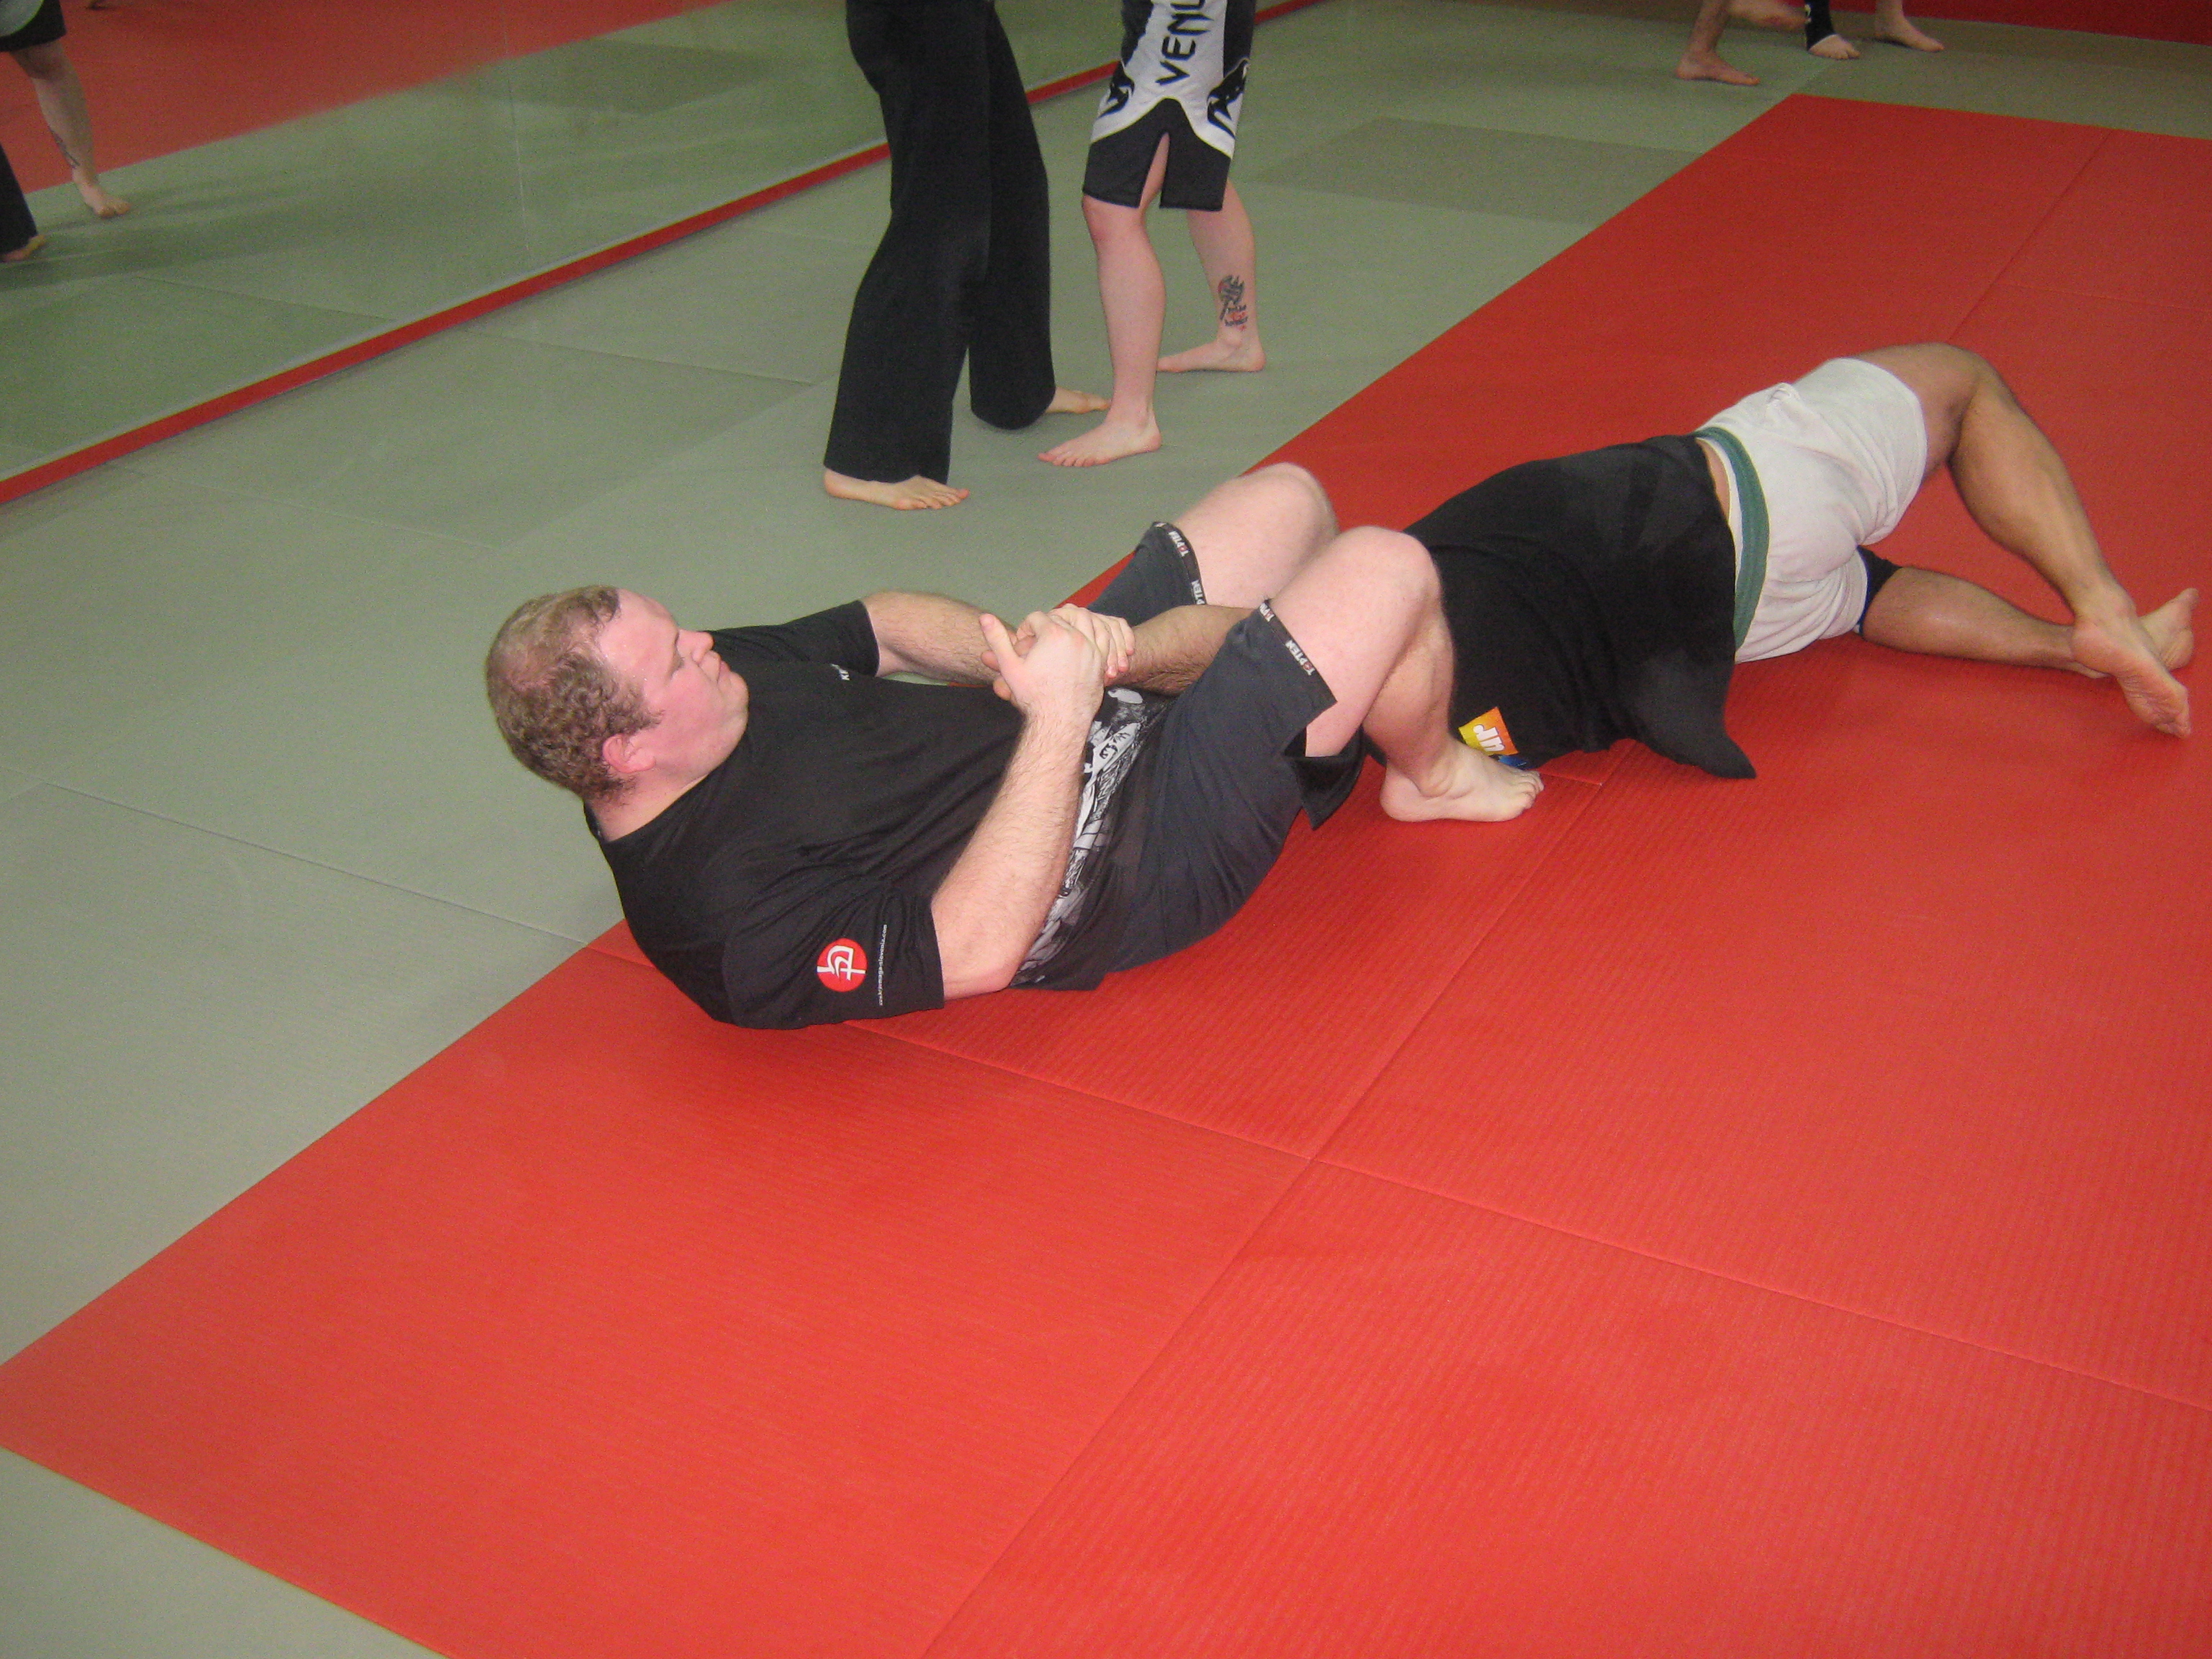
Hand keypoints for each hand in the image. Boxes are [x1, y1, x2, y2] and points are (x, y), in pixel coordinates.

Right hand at [981, 606, 1132, 695]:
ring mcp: (1092, 647)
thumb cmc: (1033, 695)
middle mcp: (1076, 635)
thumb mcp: (1010, 666)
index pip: (1036, 617)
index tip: (1022, 643)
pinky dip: (1092, 632)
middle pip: (1058, 617)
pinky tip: (1080, 642)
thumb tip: (984, 617)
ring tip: (1059, 636)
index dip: (1025, 629)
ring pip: (1083, 619)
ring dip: (1070, 622)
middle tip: (1038, 643)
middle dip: (1046, 627)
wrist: (1059, 720)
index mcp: (1054, 633)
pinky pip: (1102, 636)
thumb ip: (998, 639)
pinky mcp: (1101, 659)